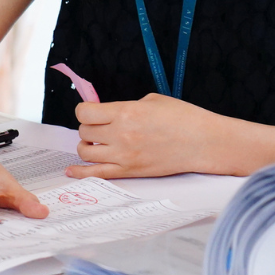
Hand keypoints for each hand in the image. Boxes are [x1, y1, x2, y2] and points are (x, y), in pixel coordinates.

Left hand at [67, 94, 220, 178]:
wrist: (202, 142)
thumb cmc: (183, 118)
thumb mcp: (152, 100)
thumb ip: (126, 106)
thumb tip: (107, 112)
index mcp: (127, 112)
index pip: (85, 112)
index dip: (84, 110)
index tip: (90, 110)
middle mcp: (121, 134)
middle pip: (84, 132)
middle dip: (89, 127)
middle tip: (99, 126)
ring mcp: (124, 156)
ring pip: (85, 153)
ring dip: (87, 146)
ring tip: (97, 143)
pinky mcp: (130, 172)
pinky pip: (95, 174)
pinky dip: (80, 172)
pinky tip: (73, 170)